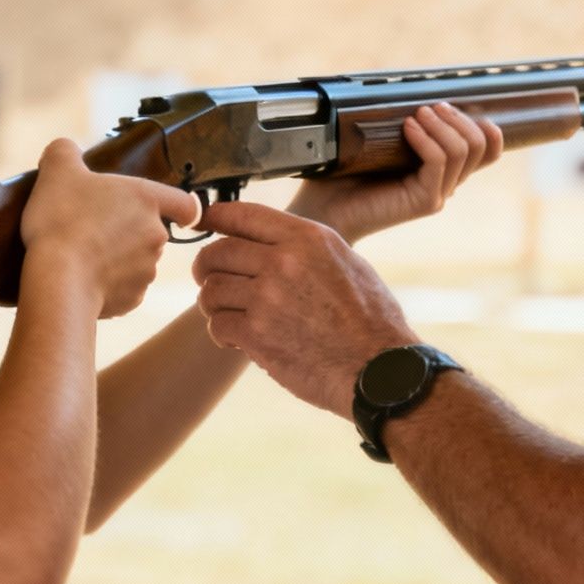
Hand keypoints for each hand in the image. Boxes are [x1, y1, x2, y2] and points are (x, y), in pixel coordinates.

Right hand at [22, 139, 201, 317]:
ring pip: (137, 262)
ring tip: (81, 255)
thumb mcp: (57, 170)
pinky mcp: (132, 299)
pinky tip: (82, 278)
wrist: (57, 278)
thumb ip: (65, 151)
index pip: (185, 203)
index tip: (178, 214)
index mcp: (146, 199)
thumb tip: (66, 150)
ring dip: (116, 259)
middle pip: (151, 231)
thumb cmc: (61, 220)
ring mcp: (147, 270)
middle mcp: (156, 235)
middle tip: (92, 228)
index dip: (182, 208)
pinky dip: (107, 285)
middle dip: (126, 231)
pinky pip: (123, 289)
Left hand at [191, 201, 416, 418]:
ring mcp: (267, 297)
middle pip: (216, 252)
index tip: (203, 221)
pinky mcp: (257, 334)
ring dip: (212, 303)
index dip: (213, 216)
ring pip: (211, 290)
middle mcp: (283, 261)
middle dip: (206, 268)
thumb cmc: (370, 319)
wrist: (379, 369)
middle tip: (208, 280)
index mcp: (307, 238)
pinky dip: (221, 332)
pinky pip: (218, 323)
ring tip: (227, 313)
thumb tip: (269, 240)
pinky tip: (236, 338)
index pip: (241, 214)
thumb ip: (305, 247)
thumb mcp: (346, 262)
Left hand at [288, 102, 501, 243]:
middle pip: (482, 146)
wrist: (323, 210)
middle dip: (459, 118)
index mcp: (441, 171)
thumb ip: (402, 123)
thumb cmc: (343, 176)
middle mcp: (445, 184)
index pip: (488, 150)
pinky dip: (426, 139)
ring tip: (417, 114)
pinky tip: (407, 128)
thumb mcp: (377, 141)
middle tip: (430, 107)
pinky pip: (439, 162)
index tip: (452, 106)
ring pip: (464, 151)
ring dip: (443, 124)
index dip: (486, 127)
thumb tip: (412, 92)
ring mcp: (437, 194)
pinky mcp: (424, 201)